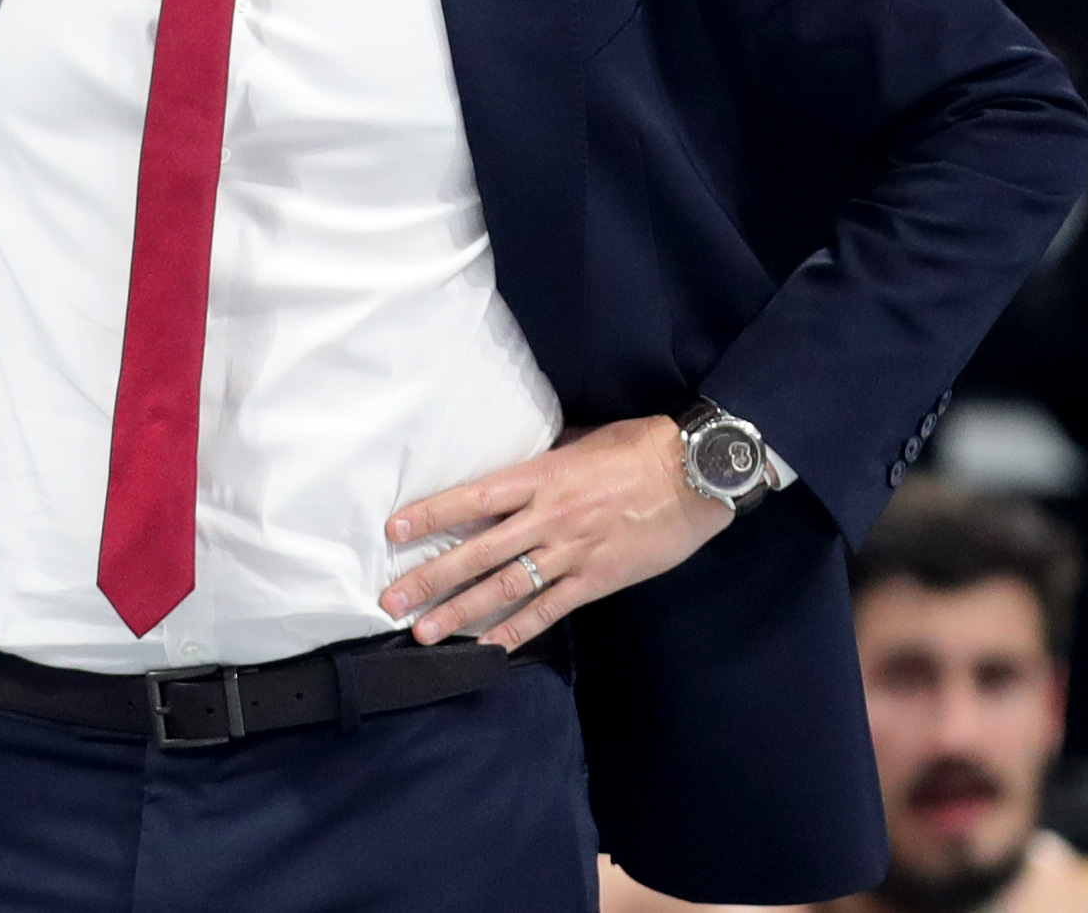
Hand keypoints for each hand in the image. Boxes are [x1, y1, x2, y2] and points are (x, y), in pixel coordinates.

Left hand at [379, 418, 733, 650]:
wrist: (695, 474)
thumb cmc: (640, 447)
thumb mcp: (581, 440)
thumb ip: (543, 460)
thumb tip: (511, 471)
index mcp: (541, 476)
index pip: (472, 498)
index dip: (431, 514)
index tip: (394, 530)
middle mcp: (548, 517)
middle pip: (477, 551)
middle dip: (430, 577)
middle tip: (391, 600)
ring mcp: (571, 552)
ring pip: (505, 587)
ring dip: (460, 612)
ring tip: (424, 633)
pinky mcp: (596, 579)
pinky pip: (549, 610)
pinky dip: (517, 631)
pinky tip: (488, 648)